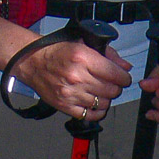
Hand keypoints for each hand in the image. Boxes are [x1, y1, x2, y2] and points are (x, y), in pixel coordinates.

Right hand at [13, 39, 132, 119]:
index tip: (123, 77)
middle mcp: (77, 76)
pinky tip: (94, 102)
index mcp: (82, 57)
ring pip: (104, 103)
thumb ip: (107, 54)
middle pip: (112, 90)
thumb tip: (125, 66)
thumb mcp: (82, 44)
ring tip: (100, 90)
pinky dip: (97, 110)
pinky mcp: (66, 106)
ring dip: (106, 98)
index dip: (124, 77)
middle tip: (111, 83)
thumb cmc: (56, 52)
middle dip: (116, 87)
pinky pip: (91, 115)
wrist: (33, 62)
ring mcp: (71, 93)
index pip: (116, 74)